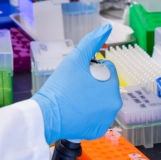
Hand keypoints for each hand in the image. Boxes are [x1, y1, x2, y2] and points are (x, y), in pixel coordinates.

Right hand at [30, 24, 120, 143]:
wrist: (46, 116)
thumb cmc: (60, 86)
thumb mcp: (75, 59)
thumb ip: (92, 41)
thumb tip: (107, 27)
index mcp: (112, 87)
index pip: (108, 70)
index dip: (93, 69)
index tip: (79, 75)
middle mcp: (114, 106)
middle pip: (105, 86)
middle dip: (94, 84)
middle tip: (75, 87)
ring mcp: (106, 121)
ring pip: (100, 101)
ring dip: (92, 98)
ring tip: (74, 99)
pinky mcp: (97, 132)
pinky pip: (96, 117)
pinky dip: (88, 114)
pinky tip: (76, 111)